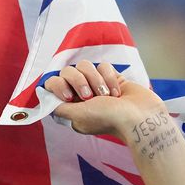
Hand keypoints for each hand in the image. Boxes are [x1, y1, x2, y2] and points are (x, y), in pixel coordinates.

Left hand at [45, 61, 167, 138]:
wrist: (138, 116)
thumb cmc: (108, 118)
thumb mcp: (77, 116)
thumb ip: (58, 107)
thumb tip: (45, 99)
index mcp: (70, 106)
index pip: (53, 86)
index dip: (58, 86)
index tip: (68, 96)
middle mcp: (80, 95)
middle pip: (68, 71)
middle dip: (79, 81)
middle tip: (89, 96)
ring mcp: (96, 85)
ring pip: (86, 66)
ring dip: (96, 80)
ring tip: (106, 95)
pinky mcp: (111, 77)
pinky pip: (103, 66)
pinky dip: (110, 78)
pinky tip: (117, 92)